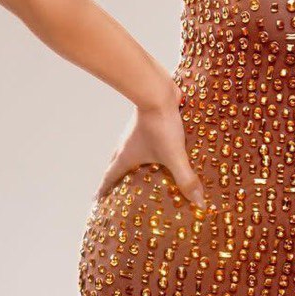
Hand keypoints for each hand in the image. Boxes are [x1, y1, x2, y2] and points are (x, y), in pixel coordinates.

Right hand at [92, 80, 207, 209]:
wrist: (158, 92)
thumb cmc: (160, 125)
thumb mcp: (174, 155)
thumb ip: (185, 179)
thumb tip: (198, 204)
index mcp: (126, 156)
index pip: (110, 177)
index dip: (103, 190)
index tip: (96, 200)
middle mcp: (126, 144)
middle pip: (115, 164)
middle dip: (116, 177)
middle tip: (118, 189)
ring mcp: (136, 132)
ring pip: (128, 150)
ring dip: (131, 161)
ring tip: (140, 170)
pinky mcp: (148, 121)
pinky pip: (144, 138)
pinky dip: (146, 148)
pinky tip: (160, 149)